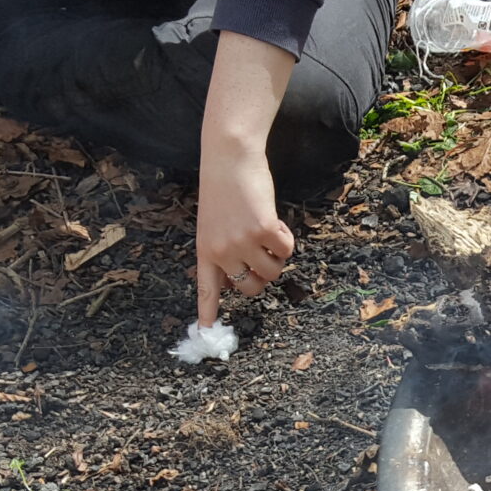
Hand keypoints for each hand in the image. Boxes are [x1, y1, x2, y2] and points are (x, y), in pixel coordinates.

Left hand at [194, 32, 301, 326]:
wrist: (229, 157)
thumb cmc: (223, 186)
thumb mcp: (214, 222)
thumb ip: (224, 248)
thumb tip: (245, 275)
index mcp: (205, 250)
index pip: (206, 288)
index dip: (208, 311)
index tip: (204, 332)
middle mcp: (222, 251)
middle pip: (250, 287)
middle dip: (262, 277)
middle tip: (264, 256)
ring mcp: (242, 242)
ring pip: (271, 271)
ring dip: (277, 257)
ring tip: (268, 233)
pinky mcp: (263, 230)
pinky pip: (285, 250)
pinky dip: (286, 240)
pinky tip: (276, 223)